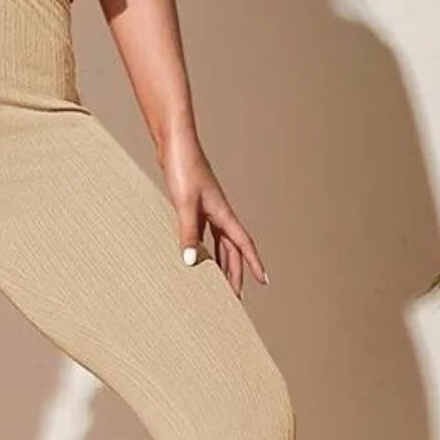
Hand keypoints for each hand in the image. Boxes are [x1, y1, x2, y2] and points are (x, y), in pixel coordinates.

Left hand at [160, 134, 267, 296]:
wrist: (174, 143)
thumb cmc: (183, 167)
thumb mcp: (185, 203)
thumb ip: (187, 232)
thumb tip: (190, 262)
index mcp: (222, 213)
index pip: (243, 244)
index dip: (254, 263)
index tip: (265, 281)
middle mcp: (218, 212)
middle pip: (232, 249)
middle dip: (235, 272)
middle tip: (236, 296)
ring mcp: (206, 208)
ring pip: (219, 242)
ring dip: (220, 262)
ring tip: (218, 283)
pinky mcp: (193, 204)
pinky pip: (203, 233)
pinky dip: (203, 247)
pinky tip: (195, 255)